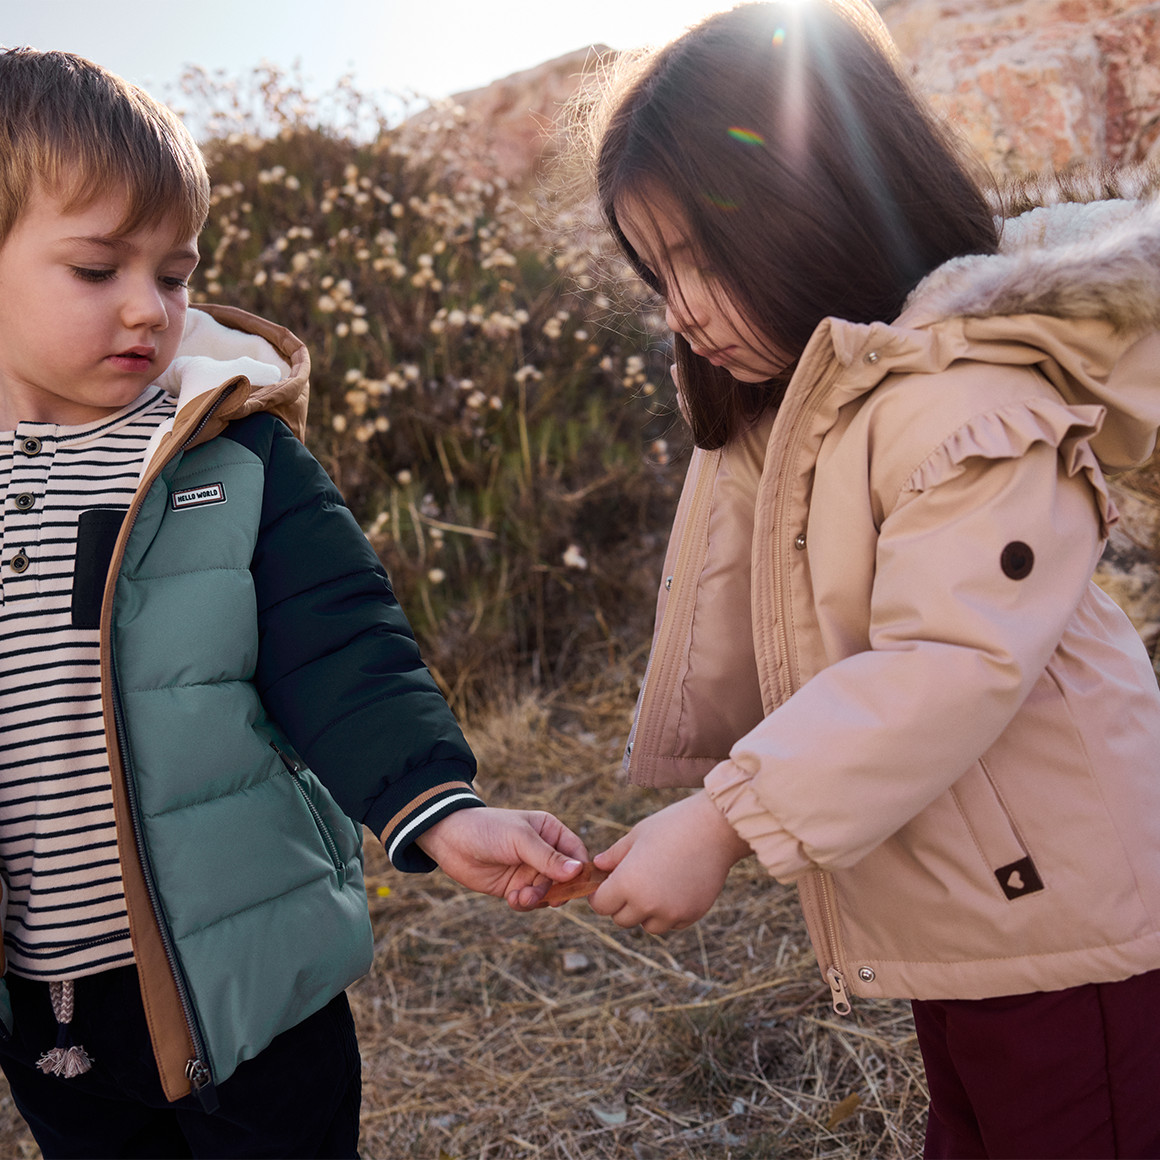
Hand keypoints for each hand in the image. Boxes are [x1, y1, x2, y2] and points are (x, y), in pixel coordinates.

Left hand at [415, 807, 588, 910]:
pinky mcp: (514, 887)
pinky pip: (530, 902)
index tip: (576, 886)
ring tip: (520, 897)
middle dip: (555, 891)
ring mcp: (529, 871)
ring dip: (537, 899)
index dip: (580, 871)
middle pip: (565, 879)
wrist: (450, 840)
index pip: (576, 854)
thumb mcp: (520, 840)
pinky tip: (511, 899)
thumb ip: (548, 858)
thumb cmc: (487, 829)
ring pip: (548, 894)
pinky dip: (524, 905)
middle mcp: (543, 852)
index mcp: (550, 832)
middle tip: (544, 897)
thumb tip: (578, 871)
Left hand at [588, 792, 749, 933]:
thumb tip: (598, 866)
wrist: (716, 829)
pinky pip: (671, 923)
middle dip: (621, 904)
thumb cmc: (672, 825)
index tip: (606, 884)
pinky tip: (674, 888)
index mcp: (627, 883)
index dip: (600, 895)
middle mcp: (647, 904)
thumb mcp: (636, 836)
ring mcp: (671, 913)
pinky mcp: (692, 915)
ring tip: (654, 884)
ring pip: (647, 925)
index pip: (601, 906)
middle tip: (630, 882)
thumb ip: (614, 856)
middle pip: (621, 919)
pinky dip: (668, 913)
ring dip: (645, 912)